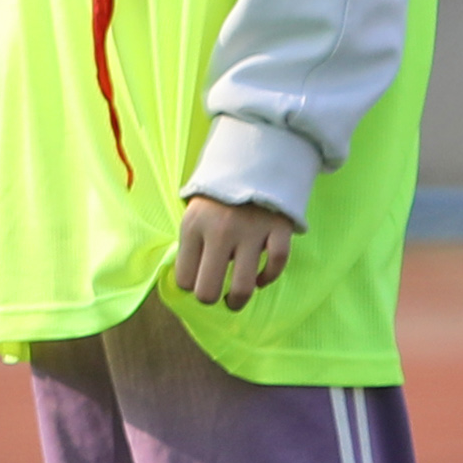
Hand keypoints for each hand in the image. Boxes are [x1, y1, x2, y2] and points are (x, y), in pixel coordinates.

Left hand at [166, 195, 297, 312]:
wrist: (254, 160)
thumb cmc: (218, 196)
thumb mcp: (194, 214)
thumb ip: (191, 244)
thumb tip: (189, 281)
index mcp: (193, 227)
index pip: (184, 278)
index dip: (189, 285)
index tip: (196, 281)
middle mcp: (220, 232)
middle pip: (207, 290)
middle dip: (209, 299)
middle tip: (214, 296)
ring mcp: (251, 231)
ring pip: (242, 287)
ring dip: (236, 301)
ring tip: (233, 302)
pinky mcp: (278, 229)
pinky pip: (275, 266)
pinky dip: (268, 277)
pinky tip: (261, 279)